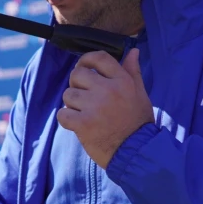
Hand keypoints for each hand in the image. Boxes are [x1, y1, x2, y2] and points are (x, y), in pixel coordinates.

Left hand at [56, 49, 153, 168]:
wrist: (136, 152)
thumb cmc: (138, 122)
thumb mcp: (140, 94)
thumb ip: (133, 72)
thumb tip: (133, 51)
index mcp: (122, 81)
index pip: (99, 58)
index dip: (86, 60)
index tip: (84, 68)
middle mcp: (108, 90)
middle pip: (77, 74)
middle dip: (77, 85)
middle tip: (85, 98)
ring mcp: (94, 107)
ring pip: (68, 95)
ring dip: (72, 104)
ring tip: (85, 113)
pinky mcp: (83, 124)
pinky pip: (62, 114)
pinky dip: (66, 119)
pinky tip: (77, 124)